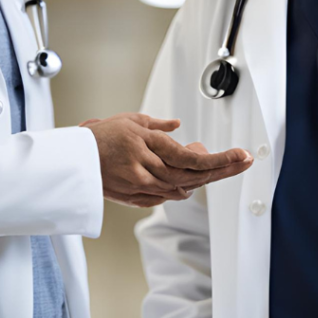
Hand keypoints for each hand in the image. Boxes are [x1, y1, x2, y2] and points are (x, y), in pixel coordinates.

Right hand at [82, 112, 253, 207]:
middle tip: (245, 161)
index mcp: (147, 143)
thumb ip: (157, 125)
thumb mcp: (130, 121)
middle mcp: (147, 166)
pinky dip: (182, 187)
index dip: (219, 159)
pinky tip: (193, 179)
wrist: (72, 161)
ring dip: (202, 176)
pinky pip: (166, 195)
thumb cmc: (98, 137)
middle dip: (223, 168)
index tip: (240, 155)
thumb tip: (177, 125)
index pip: (191, 156)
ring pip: (182, 186)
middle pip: (193, 174)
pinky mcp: (136, 197)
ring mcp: (142, 185)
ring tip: (221, 163)